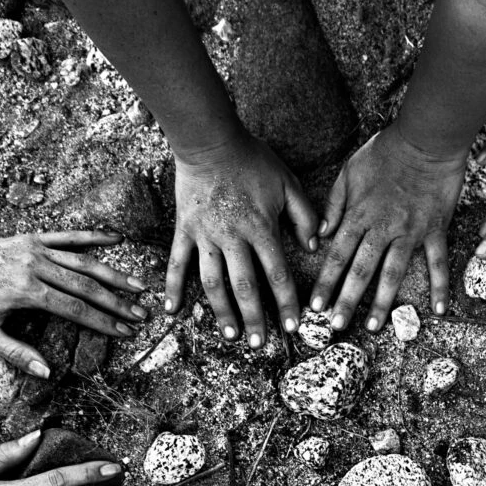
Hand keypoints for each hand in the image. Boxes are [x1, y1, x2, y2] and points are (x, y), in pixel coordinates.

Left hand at [0, 231, 147, 378]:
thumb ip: (17, 353)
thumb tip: (47, 372)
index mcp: (27, 291)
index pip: (76, 310)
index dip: (104, 322)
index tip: (126, 332)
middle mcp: (35, 267)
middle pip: (86, 286)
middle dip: (117, 302)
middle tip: (141, 314)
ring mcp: (35, 249)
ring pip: (83, 261)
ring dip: (113, 274)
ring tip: (138, 285)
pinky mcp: (32, 238)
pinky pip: (67, 236)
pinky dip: (93, 236)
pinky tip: (117, 239)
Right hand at [167, 133, 317, 347]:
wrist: (210, 141)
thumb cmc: (252, 161)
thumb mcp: (288, 183)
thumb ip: (305, 215)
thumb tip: (314, 246)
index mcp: (261, 228)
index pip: (278, 274)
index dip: (287, 303)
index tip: (293, 326)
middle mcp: (233, 237)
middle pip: (245, 286)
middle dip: (254, 318)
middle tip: (259, 344)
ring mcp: (205, 236)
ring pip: (212, 282)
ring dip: (221, 312)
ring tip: (229, 335)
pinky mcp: (184, 230)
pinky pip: (177, 263)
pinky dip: (173, 287)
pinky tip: (171, 310)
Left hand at [311, 129, 464, 330]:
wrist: (426, 139)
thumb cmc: (386, 151)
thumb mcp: (349, 171)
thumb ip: (334, 204)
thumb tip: (321, 234)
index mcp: (359, 215)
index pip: (337, 255)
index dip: (325, 282)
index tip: (315, 305)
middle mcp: (383, 228)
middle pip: (361, 271)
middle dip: (346, 300)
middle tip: (337, 326)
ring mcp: (410, 232)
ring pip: (393, 273)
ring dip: (382, 303)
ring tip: (373, 326)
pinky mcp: (435, 230)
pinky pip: (438, 262)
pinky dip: (440, 287)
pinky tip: (439, 310)